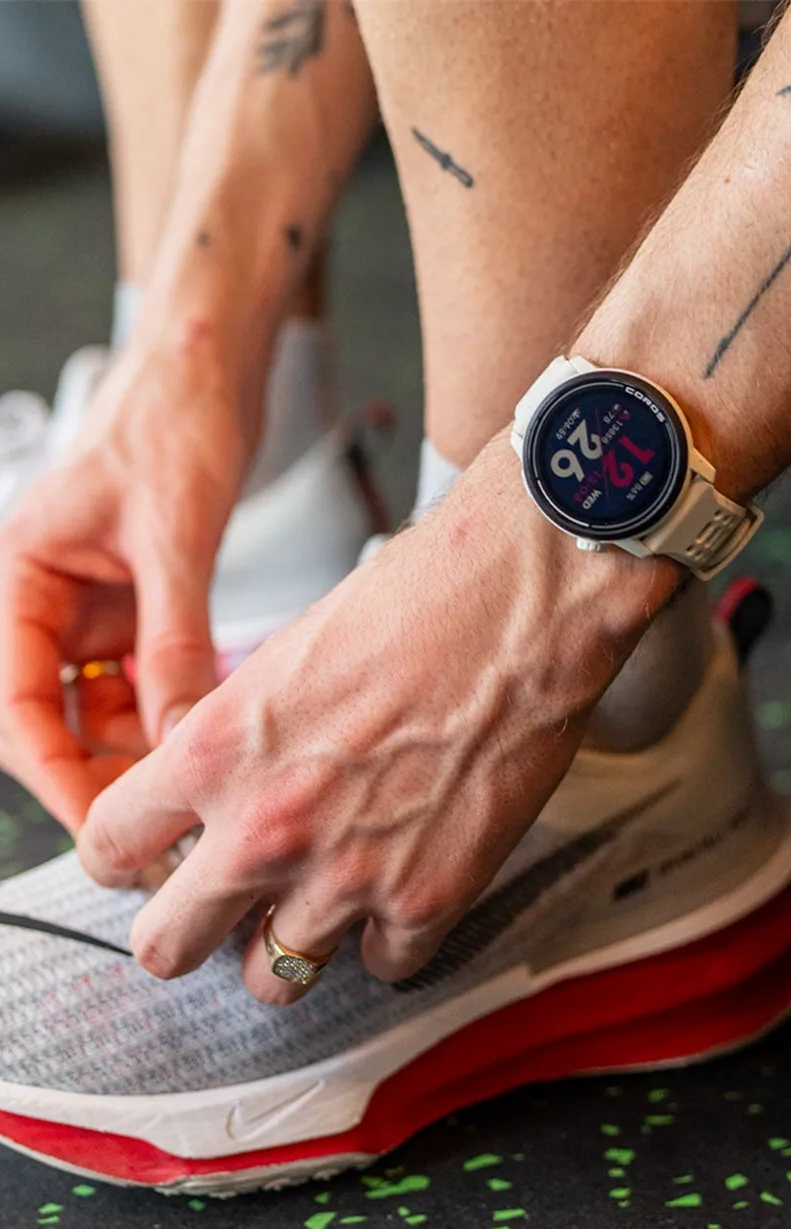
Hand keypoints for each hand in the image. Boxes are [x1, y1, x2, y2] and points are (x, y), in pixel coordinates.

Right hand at [0, 322, 262, 832]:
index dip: (52, 772)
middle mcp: (44, 599)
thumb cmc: (170, 416)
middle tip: (150, 824)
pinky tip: (199, 736)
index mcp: (19, 574)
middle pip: (48, 718)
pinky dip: (165, 714)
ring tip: (183, 792)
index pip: (15, 702)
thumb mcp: (173, 535)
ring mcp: (89, 608)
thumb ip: (174, 640)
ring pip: (96, 709)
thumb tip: (182, 734)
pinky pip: (138, 682)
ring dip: (135, 751)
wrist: (208, 370)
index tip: (98, 822)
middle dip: (93, 772)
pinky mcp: (133, 608)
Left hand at [79, 435, 678, 1002]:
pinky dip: (387, 936)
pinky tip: (401, 882)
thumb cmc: (411, 602)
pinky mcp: (428, 898)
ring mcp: (346, 875)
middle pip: (165, 946)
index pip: (107, 846)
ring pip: (271, 980)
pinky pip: (382, 964)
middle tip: (211, 908)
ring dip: (286, 945)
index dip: (123, 856)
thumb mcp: (282, 658)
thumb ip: (233, 741)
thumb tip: (216, 791)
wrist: (519, 598)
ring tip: (316, 900)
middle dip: (181, 930)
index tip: (145, 858)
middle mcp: (264, 826)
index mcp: (213, 752)